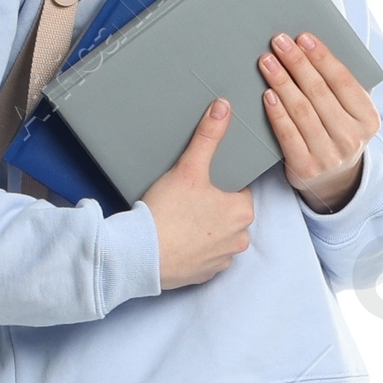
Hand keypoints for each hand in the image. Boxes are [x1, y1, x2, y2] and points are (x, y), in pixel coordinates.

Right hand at [142, 99, 254, 287]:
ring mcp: (223, 260)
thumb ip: (208, 136)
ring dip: (204, 228)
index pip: (238, 189)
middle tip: (185, 199)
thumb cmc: (166, 212)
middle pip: (228, 213)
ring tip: (180, 219)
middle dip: (211, 206)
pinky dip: (194, 249)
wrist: (140, 255)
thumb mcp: (188, 168)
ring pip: (218, 236)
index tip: (199, 183)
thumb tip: (223, 107)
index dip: (218, 183)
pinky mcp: (205, 275)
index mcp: (242, 212)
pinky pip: (205, 256)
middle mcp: (239, 239)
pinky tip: (177, 239)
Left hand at [258, 31, 378, 211]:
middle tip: (279, 42)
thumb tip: (311, 48)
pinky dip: (276, 112)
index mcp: (369, 119)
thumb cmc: (339, 132)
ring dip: (282, 82)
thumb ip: (340, 87)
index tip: (303, 38)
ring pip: (301, 111)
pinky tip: (267, 94)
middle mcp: (352, 138)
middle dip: (297, 63)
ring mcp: (329, 156)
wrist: (334, 180)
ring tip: (267, 62)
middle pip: (319, 92)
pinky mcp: (306, 168)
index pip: (343, 80)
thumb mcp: (352, 113)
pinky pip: (287, 134)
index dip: (322, 57)